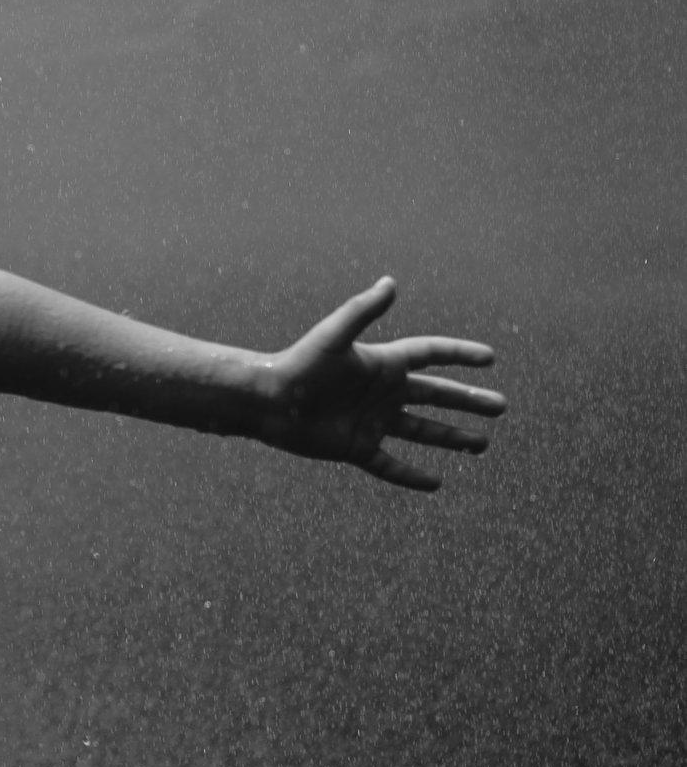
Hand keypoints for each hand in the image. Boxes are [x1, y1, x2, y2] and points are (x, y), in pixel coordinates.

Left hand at [257, 278, 504, 490]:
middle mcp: (382, 393)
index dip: (459, 355)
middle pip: (436, 396)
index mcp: (382, 364)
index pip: (430, 356)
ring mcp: (371, 422)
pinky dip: (412, 475)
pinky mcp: (356, 447)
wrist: (266, 401)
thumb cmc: (298, 365)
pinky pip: (390, 465)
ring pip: (422, 431)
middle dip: (469, 402)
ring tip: (482, 444)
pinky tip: (436, 484)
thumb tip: (390, 282)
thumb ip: (362, 311)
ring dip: (452, 438)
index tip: (490, 358)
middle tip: (501, 406)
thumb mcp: (334, 336)